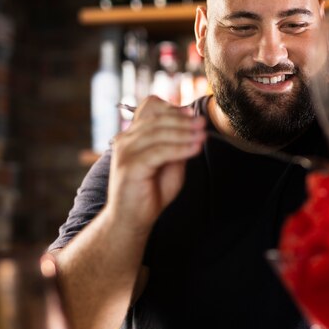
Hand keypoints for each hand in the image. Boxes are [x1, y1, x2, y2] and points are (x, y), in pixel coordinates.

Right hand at [105, 96, 205, 235]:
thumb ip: (177, 146)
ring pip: (158, 134)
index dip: (172, 108)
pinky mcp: (130, 166)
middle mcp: (125, 140)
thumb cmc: (150, 192)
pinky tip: (195, 149)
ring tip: (203, 135)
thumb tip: (194, 130)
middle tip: (202, 123)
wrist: (132, 219)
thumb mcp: (169, 164)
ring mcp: (125, 152)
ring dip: (184, 133)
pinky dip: (180, 149)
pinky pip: (159, 152)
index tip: (193, 113)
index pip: (149, 109)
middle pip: (156, 119)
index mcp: (133, 136)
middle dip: (183, 120)